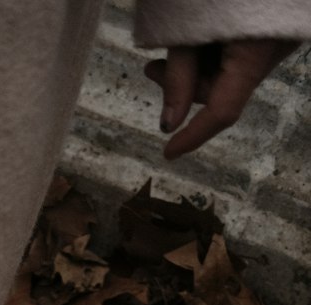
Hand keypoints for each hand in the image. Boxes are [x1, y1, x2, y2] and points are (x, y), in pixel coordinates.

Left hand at [144, 38, 297, 159]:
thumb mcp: (188, 26)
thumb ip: (178, 76)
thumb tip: (169, 123)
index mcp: (255, 53)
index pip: (222, 111)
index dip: (193, 135)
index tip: (168, 152)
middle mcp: (274, 53)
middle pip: (221, 91)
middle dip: (185, 86)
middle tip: (152, 67)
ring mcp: (278, 43)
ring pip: (229, 75)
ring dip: (198, 69)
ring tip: (171, 48)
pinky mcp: (276, 33)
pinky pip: (240, 57)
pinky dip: (215, 54)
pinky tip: (198, 38)